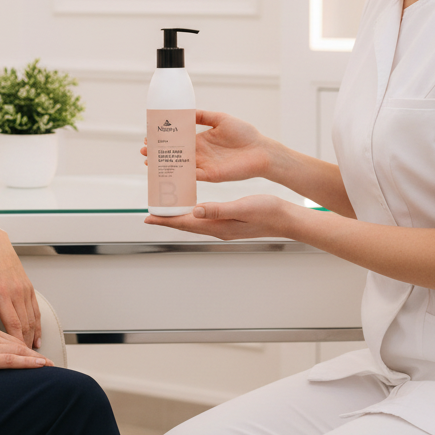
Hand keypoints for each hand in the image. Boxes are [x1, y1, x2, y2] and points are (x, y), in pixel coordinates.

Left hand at [0, 224, 41, 348]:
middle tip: (24, 361)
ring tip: (31, 354)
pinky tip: (36, 336)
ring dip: (33, 337)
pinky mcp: (29, 287)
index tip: (16, 356)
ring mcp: (25, 289)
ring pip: (33, 319)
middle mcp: (16, 292)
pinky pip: (36, 310)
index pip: (12, 325)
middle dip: (25, 345)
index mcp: (1, 294)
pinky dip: (38, 325)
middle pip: (25, 325)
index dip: (16, 343)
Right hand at [0, 325, 50, 378]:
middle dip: (35, 353)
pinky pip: (11, 360)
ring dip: (37, 359)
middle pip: (19, 343)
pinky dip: (28, 363)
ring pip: (19, 351)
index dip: (26, 347)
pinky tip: (39, 366)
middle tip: (50, 363)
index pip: (11, 338)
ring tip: (50, 367)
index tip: (37, 355)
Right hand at [141, 111, 271, 182]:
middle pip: (174, 153)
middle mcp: (200, 152)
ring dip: (164, 164)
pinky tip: (167, 173)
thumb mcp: (221, 118)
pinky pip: (191, 176)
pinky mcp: (210, 175)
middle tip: (144, 150)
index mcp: (201, 139)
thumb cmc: (245, 134)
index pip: (178, 138)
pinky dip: (179, 175)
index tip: (150, 135)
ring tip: (149, 162)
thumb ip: (203, 116)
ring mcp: (203, 165)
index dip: (164, 138)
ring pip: (179, 165)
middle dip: (158, 152)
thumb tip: (186, 110)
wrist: (262, 151)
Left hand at [144, 194, 300, 239]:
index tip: (149, 217)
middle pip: (186, 224)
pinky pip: (204, 217)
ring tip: (165, 209)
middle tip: (150, 213)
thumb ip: (219, 209)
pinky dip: (192, 212)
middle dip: (168, 219)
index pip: (186, 223)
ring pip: (194, 222)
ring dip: (179, 216)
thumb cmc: (268, 212)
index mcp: (219, 226)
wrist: (286, 218)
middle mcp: (218, 228)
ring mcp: (224, 226)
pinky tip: (192, 207)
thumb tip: (195, 211)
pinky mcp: (229, 221)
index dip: (167, 220)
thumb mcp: (243, 207)